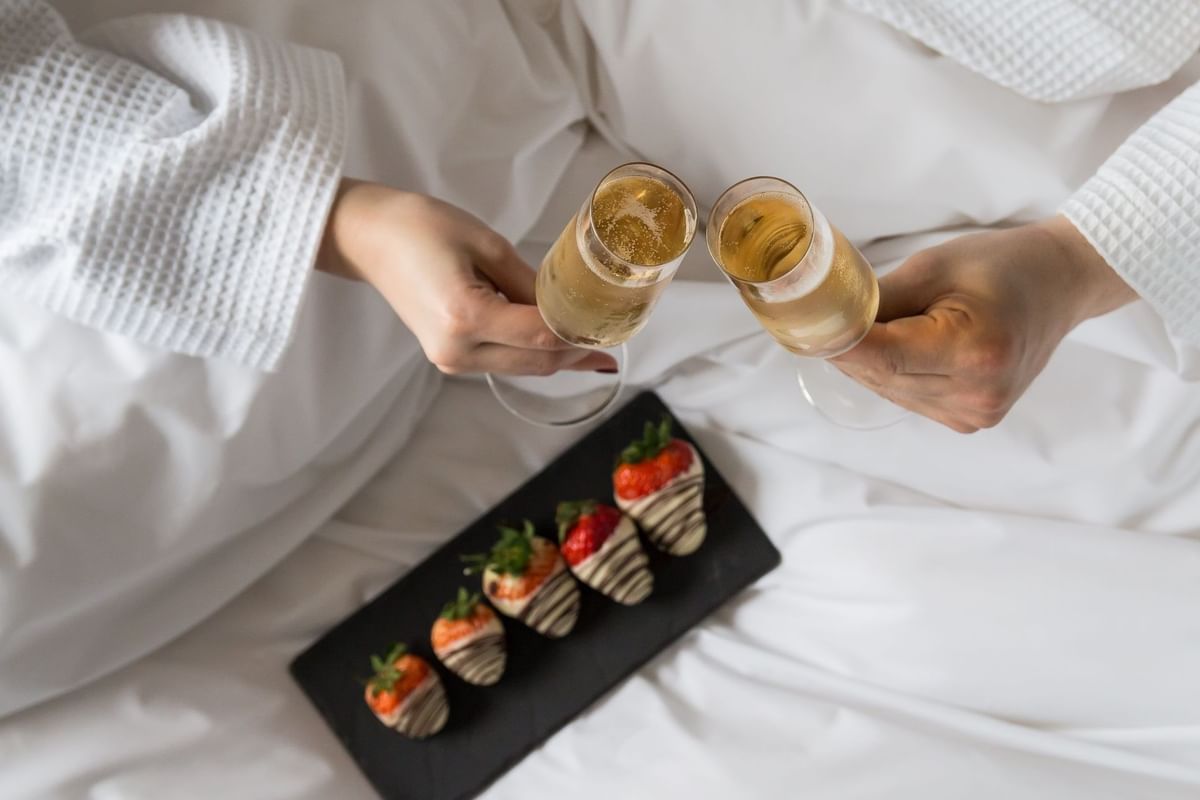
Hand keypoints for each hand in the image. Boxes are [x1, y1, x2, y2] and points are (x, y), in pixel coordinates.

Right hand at [317, 180, 616, 375]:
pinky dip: (531, 352)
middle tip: (612, 342)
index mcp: (465, 317)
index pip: (541, 335)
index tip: (612, 329)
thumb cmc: (419, 227)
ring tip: (592, 342)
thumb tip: (568, 305)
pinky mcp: (448, 358)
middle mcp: (457, 350)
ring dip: (555, 356)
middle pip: (536, 361)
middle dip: (575, 353)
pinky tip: (555, 341)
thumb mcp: (486, 244)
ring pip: (522, 366)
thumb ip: (530, 282)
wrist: (367, 237)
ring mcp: (450, 360)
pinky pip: (503, 361)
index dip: (580, 334)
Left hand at [832, 216, 1136, 432]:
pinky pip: (908, 397)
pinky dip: (893, 373)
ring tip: (878, 323)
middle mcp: (976, 393)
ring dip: (870, 361)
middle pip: (881, 377)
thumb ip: (878, 299)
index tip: (804, 327)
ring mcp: (975, 413)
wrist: (1060, 284)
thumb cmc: (1004, 265)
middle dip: (848, 348)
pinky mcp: (970, 419)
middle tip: (826, 315)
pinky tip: (905, 344)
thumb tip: (826, 319)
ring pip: (889, 390)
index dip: (837, 344)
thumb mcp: (934, 266)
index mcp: (973, 352)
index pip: (882, 357)